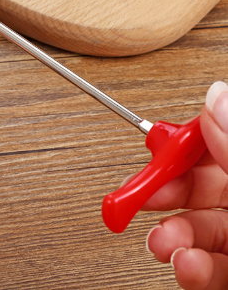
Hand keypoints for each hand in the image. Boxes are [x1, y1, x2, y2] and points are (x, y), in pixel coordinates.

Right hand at [143, 81, 227, 289]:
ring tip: (166, 244)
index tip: (159, 152)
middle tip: (144, 197)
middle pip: (203, 186)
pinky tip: (187, 267)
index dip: (186, 145)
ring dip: (173, 236)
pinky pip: (209, 268)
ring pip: (201, 230)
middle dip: (168, 194)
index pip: (220, 144)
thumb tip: (217, 97)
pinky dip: (190, 269)